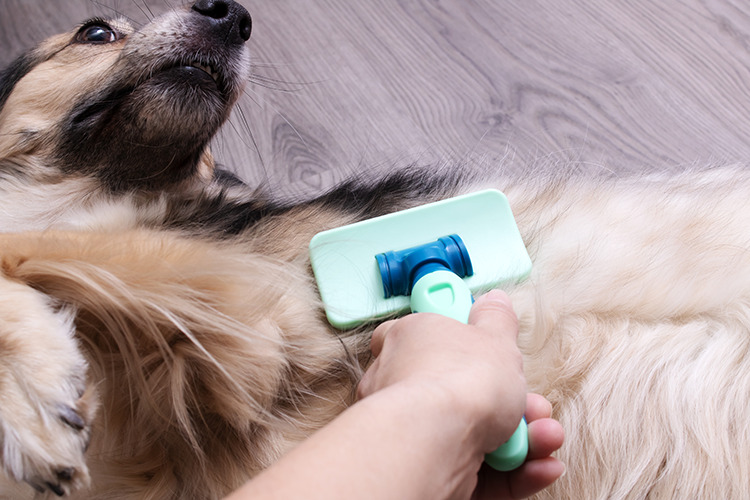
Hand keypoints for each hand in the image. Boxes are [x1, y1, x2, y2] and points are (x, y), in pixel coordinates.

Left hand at [358, 290, 564, 498]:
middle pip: (466, 391)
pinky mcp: (432, 470)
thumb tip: (494, 299)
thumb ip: (496, 320)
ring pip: (477, 433)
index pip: (427, 335)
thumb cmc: (457, 379)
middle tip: (536, 407)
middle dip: (515, 402)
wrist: (436, 441)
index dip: (465, 342)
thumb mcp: (493, 338)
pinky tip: (543, 466)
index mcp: (411, 341)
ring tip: (546, 438)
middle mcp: (406, 386)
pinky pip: (480, 471)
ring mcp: (417, 431)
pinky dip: (515, 471)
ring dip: (523, 438)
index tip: (495, 350)